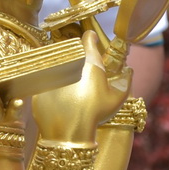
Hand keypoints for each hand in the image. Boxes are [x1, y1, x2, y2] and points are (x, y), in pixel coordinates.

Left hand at [30, 22, 132, 146]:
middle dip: (78, 57)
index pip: (88, 38)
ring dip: (65, 70)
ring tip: (71, 86)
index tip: (93, 42)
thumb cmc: (95, 114)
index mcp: (89, 61)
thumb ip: (126, 82)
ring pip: (58, 63)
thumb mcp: (116, 99)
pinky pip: (47, 79)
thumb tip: (129, 70)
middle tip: (84, 71)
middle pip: (73, 51)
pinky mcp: (40, 83)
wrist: (69, 131)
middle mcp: (69, 62)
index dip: (91, 39)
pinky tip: (60, 98)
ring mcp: (52, 71)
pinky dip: (53, 84)